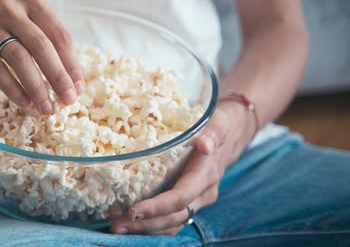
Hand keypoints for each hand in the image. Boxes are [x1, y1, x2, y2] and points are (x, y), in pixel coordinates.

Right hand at [0, 0, 84, 112]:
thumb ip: (46, 37)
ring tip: (46, 107)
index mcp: (32, 1)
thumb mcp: (23, 15)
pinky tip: (23, 102)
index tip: (79, 87)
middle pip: (42, 47)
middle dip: (59, 77)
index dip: (72, 64)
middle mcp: (12, 10)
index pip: (60, 35)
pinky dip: (12, 87)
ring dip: (36, 86)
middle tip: (69, 100)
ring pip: (19, 58)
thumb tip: (72, 74)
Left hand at [110, 102, 251, 234]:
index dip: (157, 207)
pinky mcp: (189, 200)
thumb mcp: (218, 122)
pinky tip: (131, 223)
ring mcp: (197, 199)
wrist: (233, 132)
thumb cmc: (220, 124)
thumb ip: (213, 133)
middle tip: (116, 226)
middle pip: (174, 217)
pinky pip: (172, 219)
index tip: (133, 211)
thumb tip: (204, 145)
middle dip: (145, 224)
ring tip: (118, 228)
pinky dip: (152, 224)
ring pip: (172, 222)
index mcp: (206, 175)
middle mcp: (203, 192)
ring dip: (146, 228)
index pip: (180, 198)